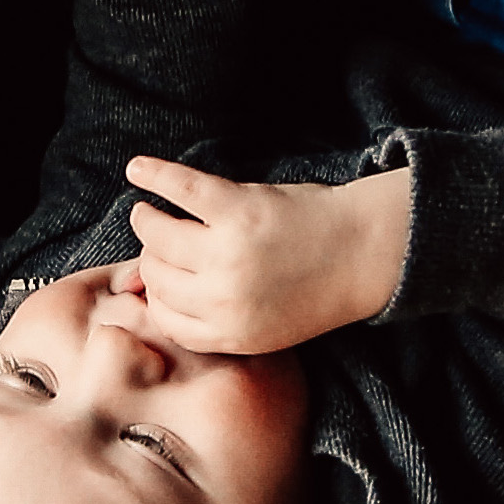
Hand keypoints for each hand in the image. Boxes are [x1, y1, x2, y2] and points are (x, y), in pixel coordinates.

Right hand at [119, 158, 412, 353]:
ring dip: (146, 220)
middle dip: (153, 258)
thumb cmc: (316, 285)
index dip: (158, 295)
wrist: (366, 251)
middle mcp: (223, 298)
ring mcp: (228, 252)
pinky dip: (155, 175)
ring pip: (158, 235)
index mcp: (231, 333)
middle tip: (158, 239)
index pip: (166, 317)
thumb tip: (156, 295)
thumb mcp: (266, 326)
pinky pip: (181, 188)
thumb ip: (216, 318)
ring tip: (148, 211)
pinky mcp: (238, 208)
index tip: (159, 276)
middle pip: (158, 275)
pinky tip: (137, 169)